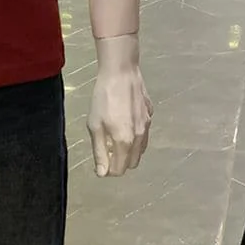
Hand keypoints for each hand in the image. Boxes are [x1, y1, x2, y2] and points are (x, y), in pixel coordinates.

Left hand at [87, 34, 151, 177]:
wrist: (121, 72)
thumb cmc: (104, 98)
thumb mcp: (95, 125)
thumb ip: (99, 151)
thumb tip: (102, 173)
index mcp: (125, 142)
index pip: (119, 170)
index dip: (107, 170)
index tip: (99, 161)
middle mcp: (140, 137)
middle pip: (132, 163)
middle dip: (119, 162)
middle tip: (106, 148)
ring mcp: (147, 125)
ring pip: (140, 149)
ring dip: (129, 150)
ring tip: (115, 135)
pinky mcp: (150, 114)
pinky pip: (143, 133)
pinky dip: (135, 136)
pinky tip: (125, 120)